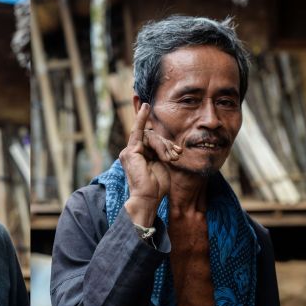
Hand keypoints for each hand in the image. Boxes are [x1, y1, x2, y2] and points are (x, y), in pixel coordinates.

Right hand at [120, 102, 179, 227]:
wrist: (149, 198)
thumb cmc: (157, 187)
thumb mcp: (162, 165)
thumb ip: (161, 152)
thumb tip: (168, 144)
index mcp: (138, 157)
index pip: (151, 141)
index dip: (162, 141)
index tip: (170, 139)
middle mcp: (130, 153)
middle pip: (152, 137)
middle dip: (166, 144)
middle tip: (176, 155)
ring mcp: (128, 152)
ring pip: (150, 136)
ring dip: (164, 145)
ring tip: (171, 158)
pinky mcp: (131, 152)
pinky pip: (138, 131)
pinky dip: (141, 118)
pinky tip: (145, 107)